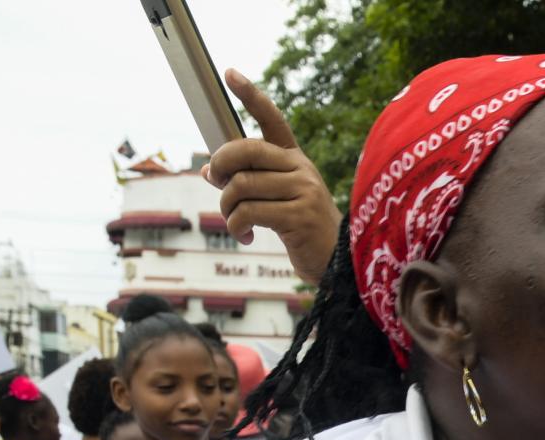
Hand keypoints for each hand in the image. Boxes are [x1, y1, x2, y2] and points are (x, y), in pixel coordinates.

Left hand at [206, 71, 341, 284]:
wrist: (338, 262)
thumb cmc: (301, 227)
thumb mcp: (275, 199)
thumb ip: (245, 181)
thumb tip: (206, 170)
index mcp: (294, 159)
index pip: (272, 120)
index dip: (250, 95)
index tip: (229, 72)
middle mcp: (301, 168)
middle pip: (246, 150)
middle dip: (220, 164)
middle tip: (213, 180)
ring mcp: (304, 191)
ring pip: (242, 185)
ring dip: (227, 207)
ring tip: (235, 223)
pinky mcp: (300, 216)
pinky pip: (249, 212)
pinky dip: (236, 226)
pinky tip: (244, 236)